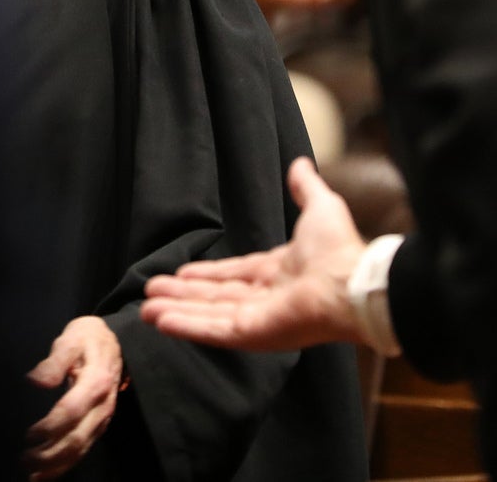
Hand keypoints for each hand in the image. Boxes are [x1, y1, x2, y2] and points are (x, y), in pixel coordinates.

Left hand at [23, 316, 122, 479]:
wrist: (111, 341)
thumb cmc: (86, 339)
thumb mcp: (70, 340)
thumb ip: (53, 363)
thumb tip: (34, 381)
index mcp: (96, 383)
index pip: (71, 412)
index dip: (49, 427)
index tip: (28, 435)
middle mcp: (102, 406)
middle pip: (77, 438)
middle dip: (50, 454)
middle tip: (23, 460)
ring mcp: (103, 418)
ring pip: (81, 449)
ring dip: (56, 465)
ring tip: (32, 473)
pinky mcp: (100, 425)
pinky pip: (84, 448)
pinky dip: (66, 464)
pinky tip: (48, 472)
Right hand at [141, 158, 368, 351]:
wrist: (351, 282)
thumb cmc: (339, 250)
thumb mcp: (320, 207)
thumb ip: (305, 188)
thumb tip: (301, 163)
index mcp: (277, 273)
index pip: (232, 275)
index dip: (205, 275)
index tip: (181, 273)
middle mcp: (264, 299)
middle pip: (213, 297)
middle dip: (181, 295)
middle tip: (150, 291)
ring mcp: (256, 319)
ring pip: (206, 314)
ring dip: (176, 310)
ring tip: (145, 308)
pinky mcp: (251, 333)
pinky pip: (212, 330)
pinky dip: (186, 326)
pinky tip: (160, 321)